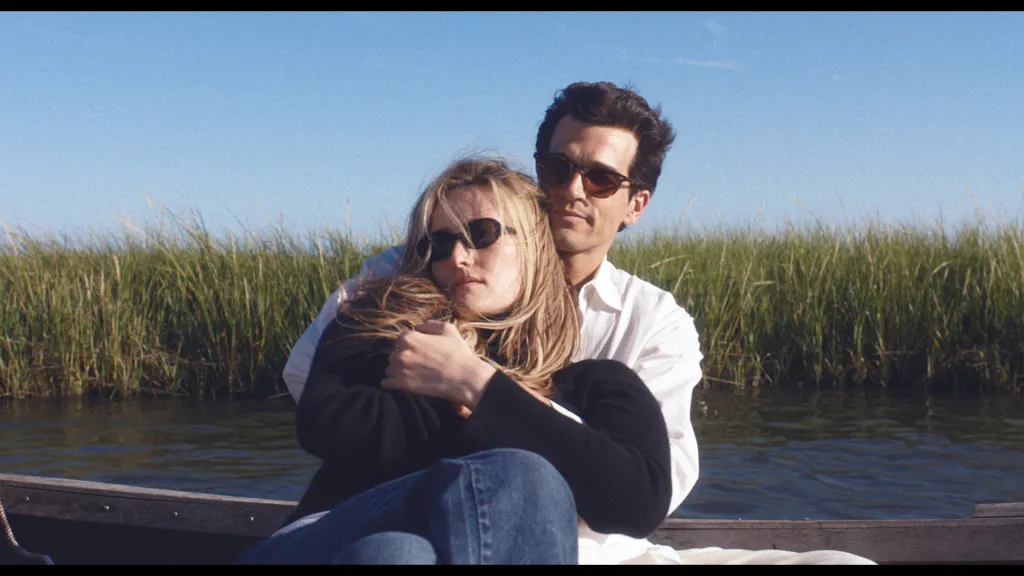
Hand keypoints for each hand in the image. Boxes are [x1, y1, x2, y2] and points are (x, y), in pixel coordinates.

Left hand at [381, 320, 495, 408]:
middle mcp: (401, 353)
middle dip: (403, 357)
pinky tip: (395, 383)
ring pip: (390, 368)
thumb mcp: (448, 329)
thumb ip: (429, 325)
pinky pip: (387, 383)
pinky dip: (389, 382)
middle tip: (417, 362)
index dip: (410, 344)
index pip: (401, 338)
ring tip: (411, 373)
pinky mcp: (403, 385)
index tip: (419, 350)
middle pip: (394, 353)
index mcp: (410, 338)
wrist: (464, 378)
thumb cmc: (458, 353)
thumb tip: (417, 327)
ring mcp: (401, 370)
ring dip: (397, 369)